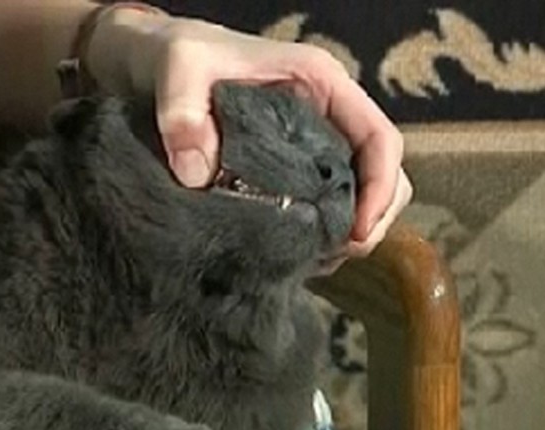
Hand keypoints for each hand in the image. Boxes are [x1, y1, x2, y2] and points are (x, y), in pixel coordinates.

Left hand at [88, 8, 411, 256]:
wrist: (163, 66)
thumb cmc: (181, 55)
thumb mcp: (180, 67)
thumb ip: (183, 112)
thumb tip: (198, 176)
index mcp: (321, 85)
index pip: (379, 138)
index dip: (381, 187)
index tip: (356, 231)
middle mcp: (326, 118)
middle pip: (378, 173)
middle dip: (369, 219)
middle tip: (336, 254)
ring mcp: (310, 147)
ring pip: (354, 195)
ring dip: (343, 233)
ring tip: (312, 259)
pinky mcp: (291, 171)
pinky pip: (320, 206)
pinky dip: (316, 235)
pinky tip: (291, 252)